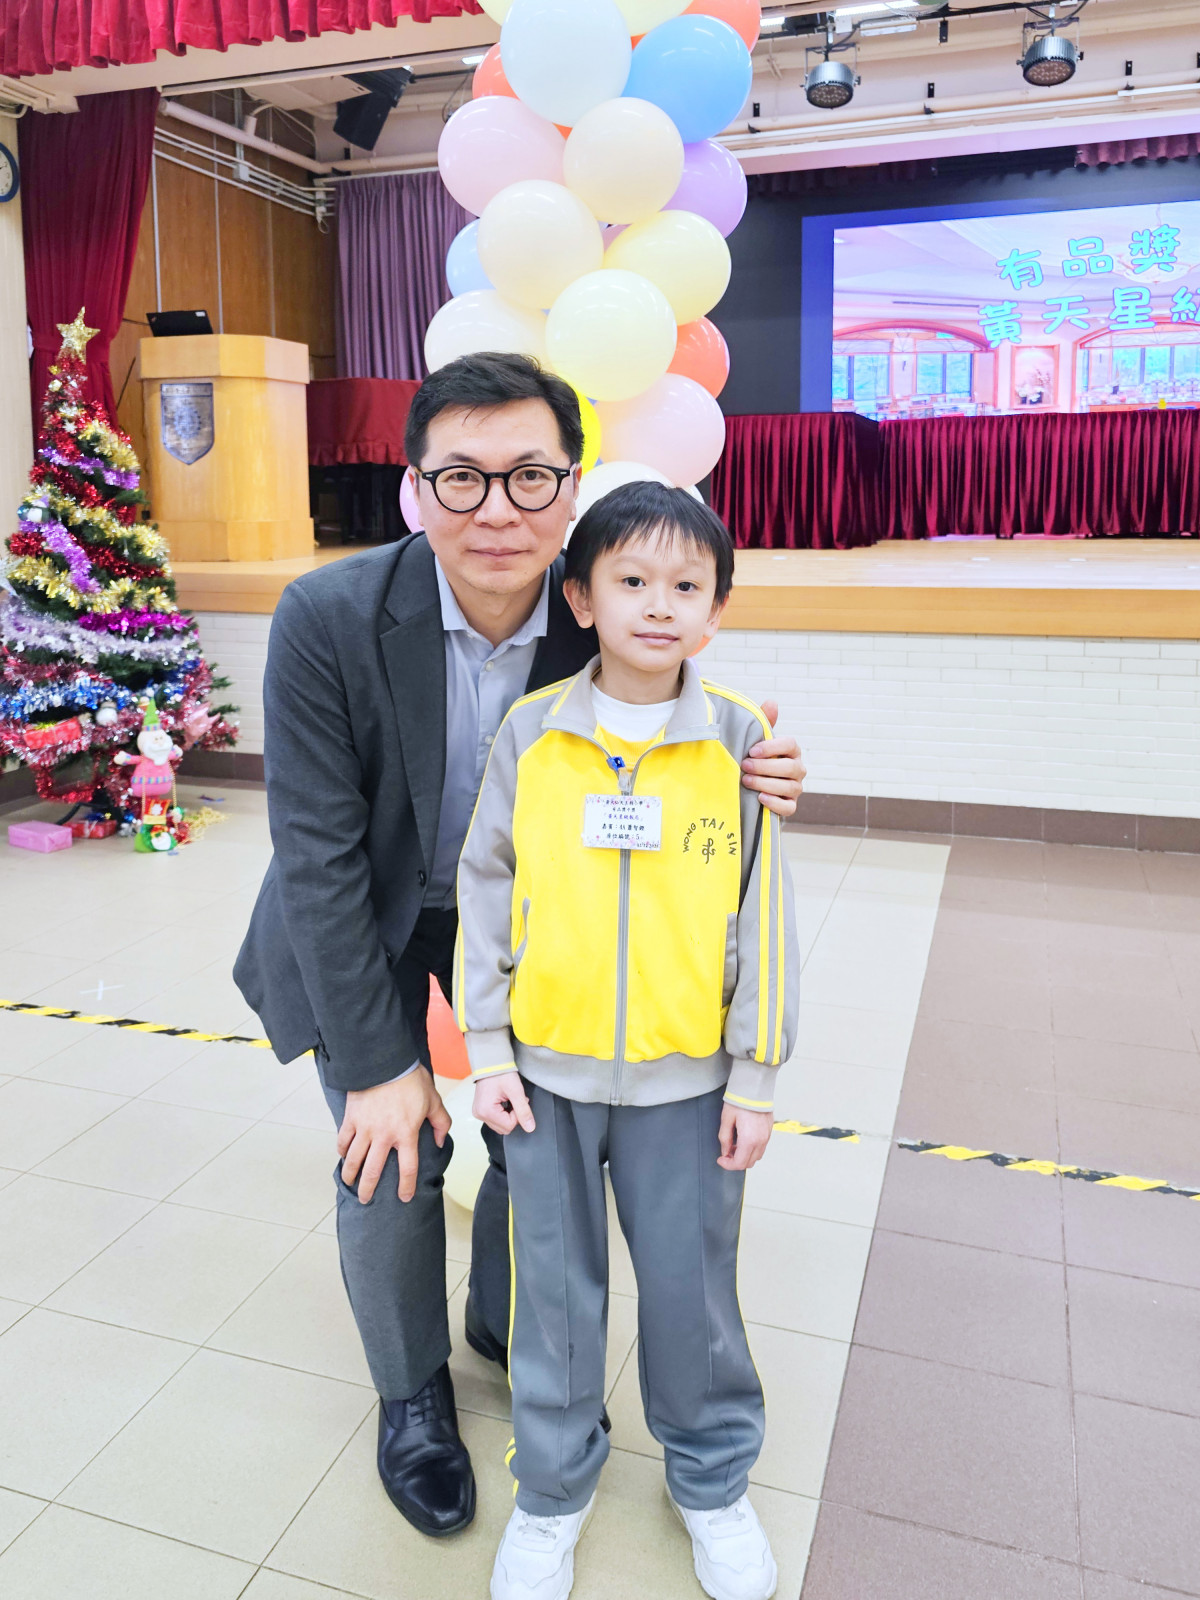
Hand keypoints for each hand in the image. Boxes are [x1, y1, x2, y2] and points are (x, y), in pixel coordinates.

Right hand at [338, 1067, 450, 1204]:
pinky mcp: (351, 1118)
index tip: (404, 1197)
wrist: (385, 1061)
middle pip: (373, 1171)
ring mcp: (365, 1128)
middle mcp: (384, 1136)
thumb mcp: (434, 1100)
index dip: (406, 1186)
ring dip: (351, 1174)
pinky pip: (343, 1140)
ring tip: (349, 1183)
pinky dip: (342, 1151)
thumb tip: (439, 1142)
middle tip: (365, 1200)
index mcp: (406, 1133)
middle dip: (368, 1189)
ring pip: (354, 1159)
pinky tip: (343, 1156)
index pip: (407, 1169)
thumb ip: (440, 1123)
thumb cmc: (412, 1080)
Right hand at [473, 1070, 535, 1135]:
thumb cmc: (502, 1073)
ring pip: (500, 1125)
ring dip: (508, 1115)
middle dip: (513, 1115)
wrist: (491, 1062)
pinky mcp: (480, 1110)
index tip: (518, 1100)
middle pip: (504, 1128)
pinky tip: (503, 1101)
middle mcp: (480, 1114)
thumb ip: (523, 1111)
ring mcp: (478, 1113)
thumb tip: (530, 1128)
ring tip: (508, 1099)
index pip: (509, 1126)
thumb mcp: (516, 1091)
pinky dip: (502, 1113)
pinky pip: (495, 1119)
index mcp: (486, 1111)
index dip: (518, 1114)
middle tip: (513, 1099)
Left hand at [717, 1104, 773, 1171]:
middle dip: (736, 1161)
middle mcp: (760, 1141)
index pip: (739, 1163)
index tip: (720, 1159)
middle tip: (726, 1152)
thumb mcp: (726, 1119)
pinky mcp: (769, 1131)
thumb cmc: (739, 1101)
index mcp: (749, 1140)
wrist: (754, 1088)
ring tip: (734, 1145)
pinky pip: (761, 1147)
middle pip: (749, 1163)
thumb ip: (724, 1138)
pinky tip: (743, 1139)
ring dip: (745, 1155)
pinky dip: (752, 1149)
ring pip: (757, 1156)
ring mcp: (767, 1137)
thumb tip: (725, 1152)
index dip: (728, 1165)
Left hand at [740, 699, 805, 817]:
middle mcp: (798, 769)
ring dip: (766, 784)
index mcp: (791, 751)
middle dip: (765, 767)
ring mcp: (796, 788)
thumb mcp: (757, 741)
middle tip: (745, 766)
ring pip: (788, 787)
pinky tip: (760, 798)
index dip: (772, 747)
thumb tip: (772, 702)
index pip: (790, 745)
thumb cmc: (756, 759)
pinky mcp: (790, 805)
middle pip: (789, 768)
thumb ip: (764, 723)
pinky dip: (775, 803)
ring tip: (746, 781)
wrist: (751, 787)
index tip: (752, 750)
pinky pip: (788, 807)